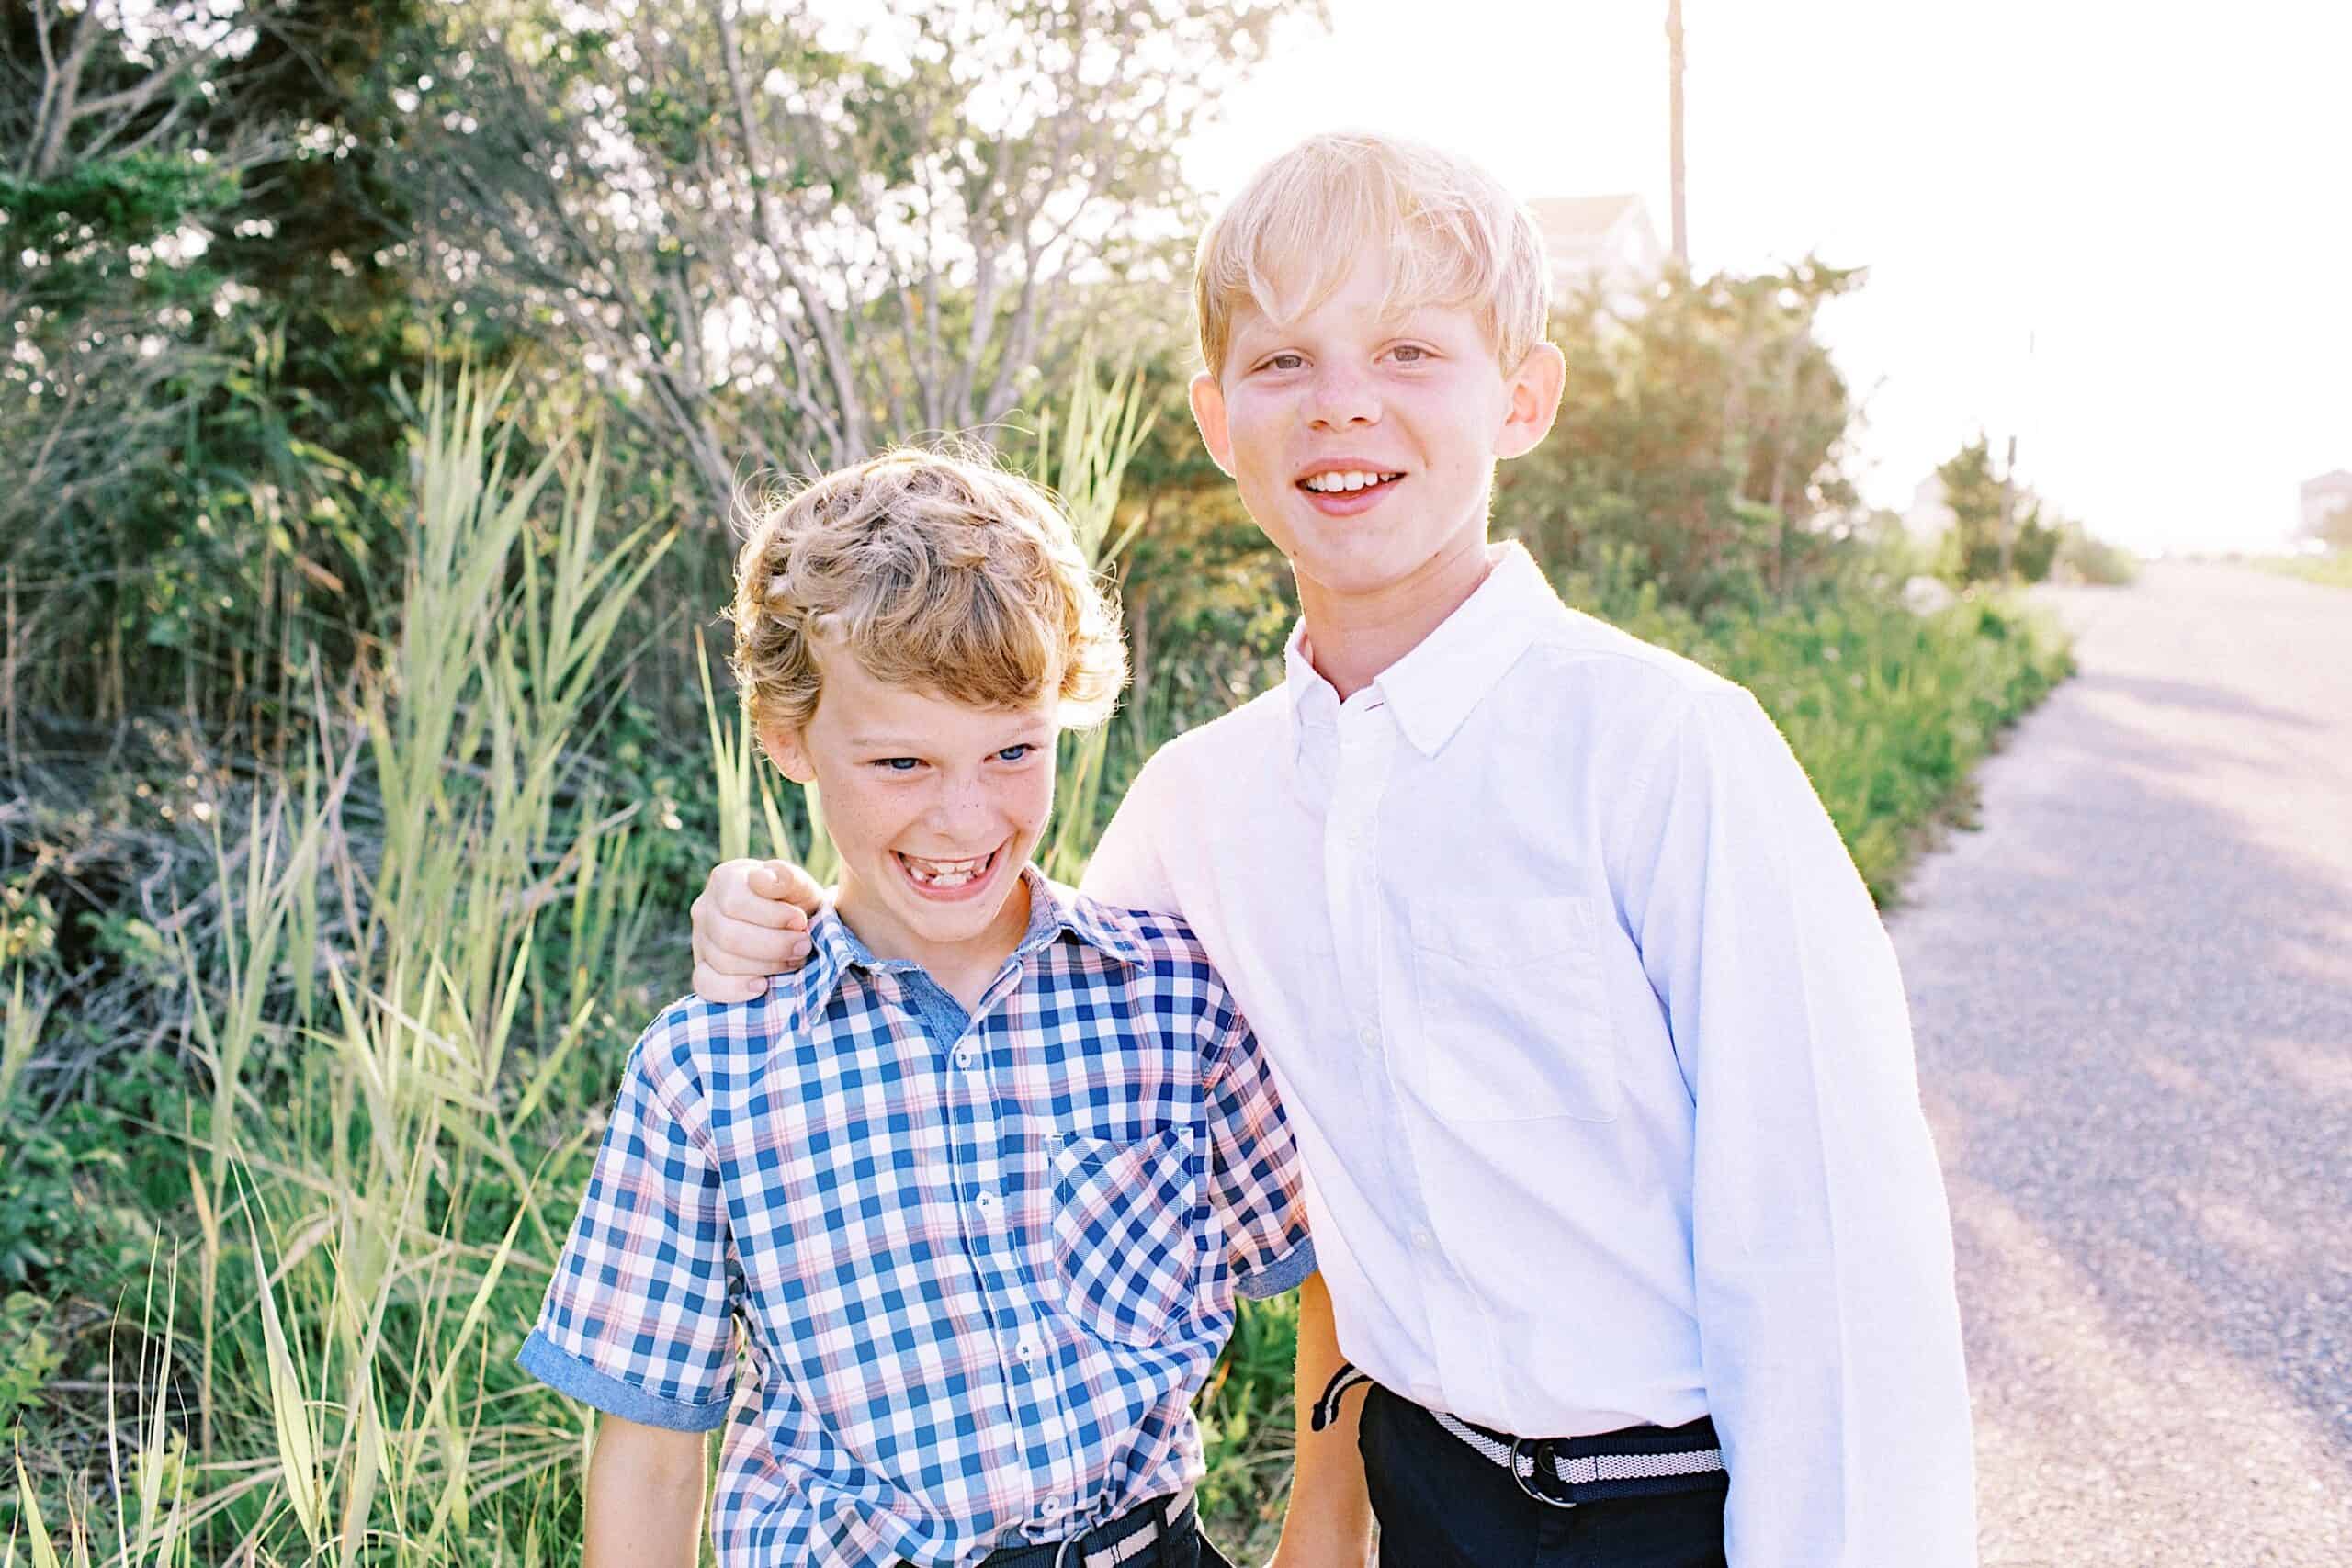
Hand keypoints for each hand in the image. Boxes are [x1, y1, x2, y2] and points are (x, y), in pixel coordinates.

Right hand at [690, 858, 824, 1002]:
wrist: (795, 926)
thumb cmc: (794, 902)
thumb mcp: (799, 885)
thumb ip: (786, 878)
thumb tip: (761, 880)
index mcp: (725, 879)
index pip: (735, 903)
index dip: (772, 917)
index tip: (801, 922)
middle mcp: (705, 908)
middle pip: (728, 936)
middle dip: (774, 946)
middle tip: (803, 946)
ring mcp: (700, 940)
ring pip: (722, 961)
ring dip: (766, 966)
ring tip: (792, 960)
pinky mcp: (703, 968)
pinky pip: (706, 985)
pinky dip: (735, 989)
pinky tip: (762, 986)